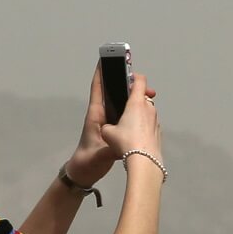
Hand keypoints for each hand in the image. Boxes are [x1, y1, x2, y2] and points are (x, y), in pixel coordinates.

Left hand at [64, 65, 155, 184]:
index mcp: (95, 116)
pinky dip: (136, 109)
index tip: (106, 59)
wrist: (83, 174)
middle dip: (127, 83)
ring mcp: (109, 123)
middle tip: (143, 81)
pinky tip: (146, 110)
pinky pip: (126, 114)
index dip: (101, 73)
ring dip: (134, 97)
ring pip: (122, 103)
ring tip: (149, 94)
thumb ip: (110, 150)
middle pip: (114, 93)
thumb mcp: (98, 157)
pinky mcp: (114, 130)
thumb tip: (123, 144)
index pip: (97, 90)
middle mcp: (102, 116)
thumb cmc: (86, 162)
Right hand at [104, 71, 161, 163]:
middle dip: (134, 98)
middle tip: (124, 104)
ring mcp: (156, 120)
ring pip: (147, 111)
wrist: (144, 161)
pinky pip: (150, 124)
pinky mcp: (158, 132)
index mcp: (136, 103)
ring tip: (127, 124)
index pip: (139, 80)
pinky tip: (135, 136)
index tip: (128, 77)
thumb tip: (108, 128)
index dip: (133, 76)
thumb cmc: (127, 143)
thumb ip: (107, 126)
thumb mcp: (108, 133)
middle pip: (143, 96)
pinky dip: (144, 125)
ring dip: (139, 113)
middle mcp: (149, 109)